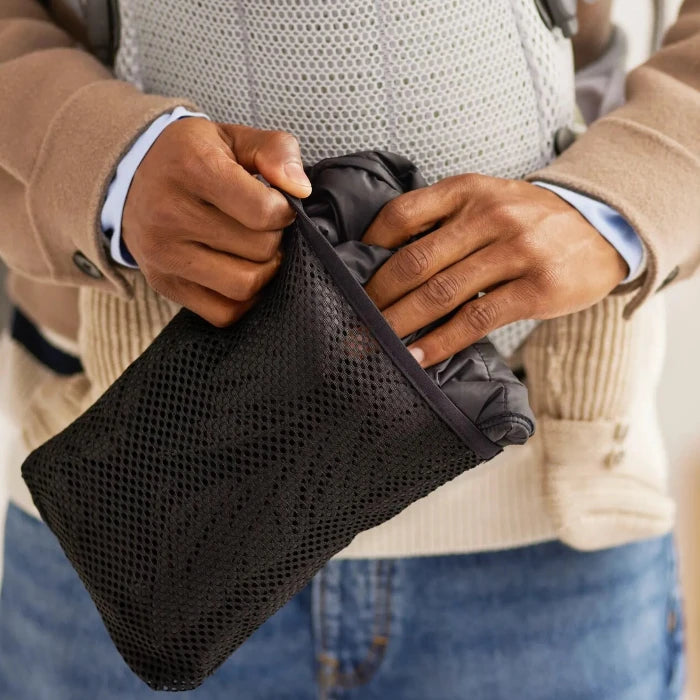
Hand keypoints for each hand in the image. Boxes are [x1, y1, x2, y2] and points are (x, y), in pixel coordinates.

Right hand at [122, 118, 311, 326]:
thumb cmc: (192, 158)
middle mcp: (170, 213)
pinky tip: (239, 271)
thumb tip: (301, 189)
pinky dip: (242, 299)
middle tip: (264, 227)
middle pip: (259, 250)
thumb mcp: (233, 137)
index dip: (284, 211)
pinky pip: (223, 313)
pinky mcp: (165, 284)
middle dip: (274, 239)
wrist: (128, 178)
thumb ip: (275, 150)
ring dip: (263, 271)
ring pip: (244, 286)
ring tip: (255, 250)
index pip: (264, 211)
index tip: (277, 204)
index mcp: (192, 167)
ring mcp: (164, 254)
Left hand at [362, 174, 627, 366]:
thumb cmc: (529, 219)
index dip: (367, 248)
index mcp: (467, 190)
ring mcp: (515, 250)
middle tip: (346, 320)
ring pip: (441, 293)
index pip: (401, 215)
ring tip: (372, 344)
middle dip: (374, 297)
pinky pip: (477, 318)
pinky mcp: (537, 288)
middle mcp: (489, 215)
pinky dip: (442, 341)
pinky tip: (419, 357)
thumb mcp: (486, 199)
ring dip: (399, 324)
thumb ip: (441, 220)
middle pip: (414, 261)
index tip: (345, 275)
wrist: (601, 225)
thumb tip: (384, 259)